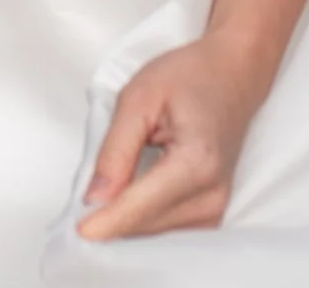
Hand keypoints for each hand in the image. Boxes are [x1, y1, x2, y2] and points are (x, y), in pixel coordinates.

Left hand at [74, 33, 266, 240]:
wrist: (232, 73)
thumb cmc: (189, 76)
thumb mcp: (138, 98)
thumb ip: (115, 150)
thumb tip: (94, 197)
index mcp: (196, 162)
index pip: (140, 208)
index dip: (103, 222)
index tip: (76, 232)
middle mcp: (212, 193)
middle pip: (145, 228)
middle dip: (109, 221)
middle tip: (76, 208)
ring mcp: (217, 208)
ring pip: (154, 236)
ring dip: (125, 224)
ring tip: (103, 198)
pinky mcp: (213, 213)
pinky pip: (168, 232)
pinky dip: (142, 221)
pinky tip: (125, 204)